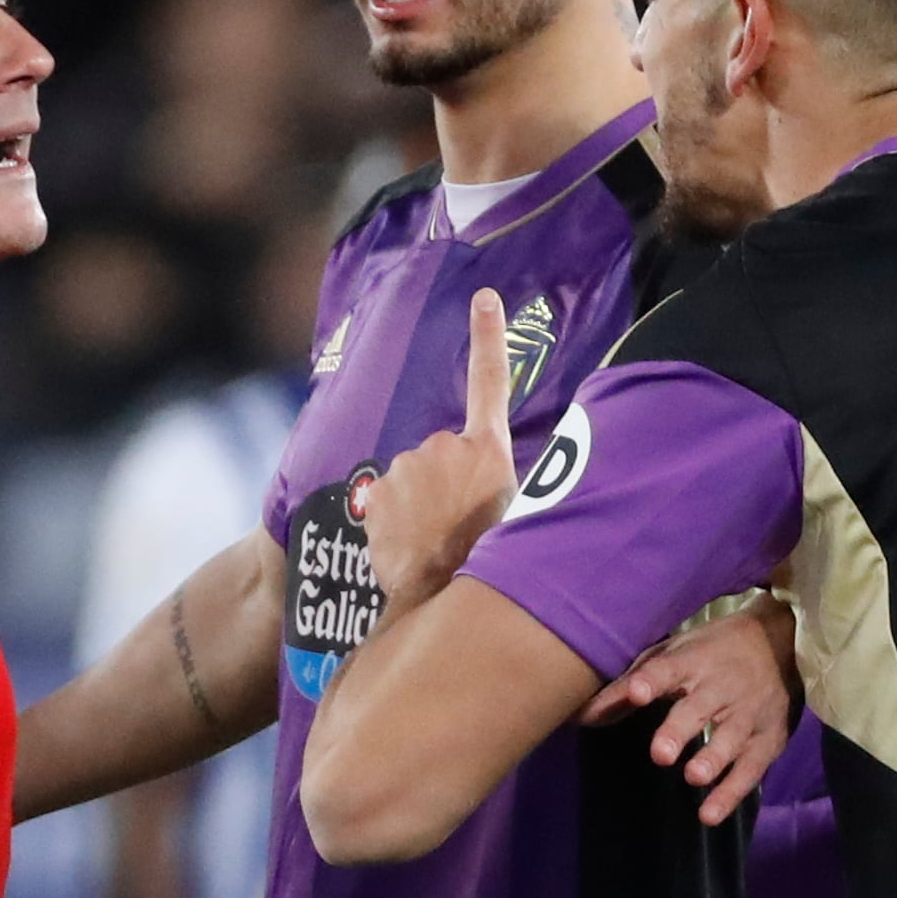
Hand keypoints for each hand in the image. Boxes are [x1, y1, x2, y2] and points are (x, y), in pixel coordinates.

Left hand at [347, 289, 520, 616]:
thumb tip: (496, 482)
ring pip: (411, 478)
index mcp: (488, 450)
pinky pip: (385, 501)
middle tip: (458, 525)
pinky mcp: (377, 491)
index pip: (490, 382)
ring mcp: (407, 467)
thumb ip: (502, 484)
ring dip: (419, 503)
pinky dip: (393, 519)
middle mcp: (445, 447)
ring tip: (435, 541)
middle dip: (444, 481)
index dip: (488, 336)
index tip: (484, 297)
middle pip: (441, 454)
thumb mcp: (519, 517)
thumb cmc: (490, 563)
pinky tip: (407, 546)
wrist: (443, 600)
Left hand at [585, 598, 798, 825]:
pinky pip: (750, 770)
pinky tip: (710, 814)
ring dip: (712, 759)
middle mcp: (721, 686)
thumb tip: (582, 716)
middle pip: (699, 708)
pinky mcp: (768, 739)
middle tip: (661, 754)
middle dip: (681, 730)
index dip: (653, 680)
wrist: (782, 640)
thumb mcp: (672, 655)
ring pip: (730, 739)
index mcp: (693, 661)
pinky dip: (732, 793)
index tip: (637, 693)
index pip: (669, 668)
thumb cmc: (711, 652)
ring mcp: (748, 713)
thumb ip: (629, 685)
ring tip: (694, 777)